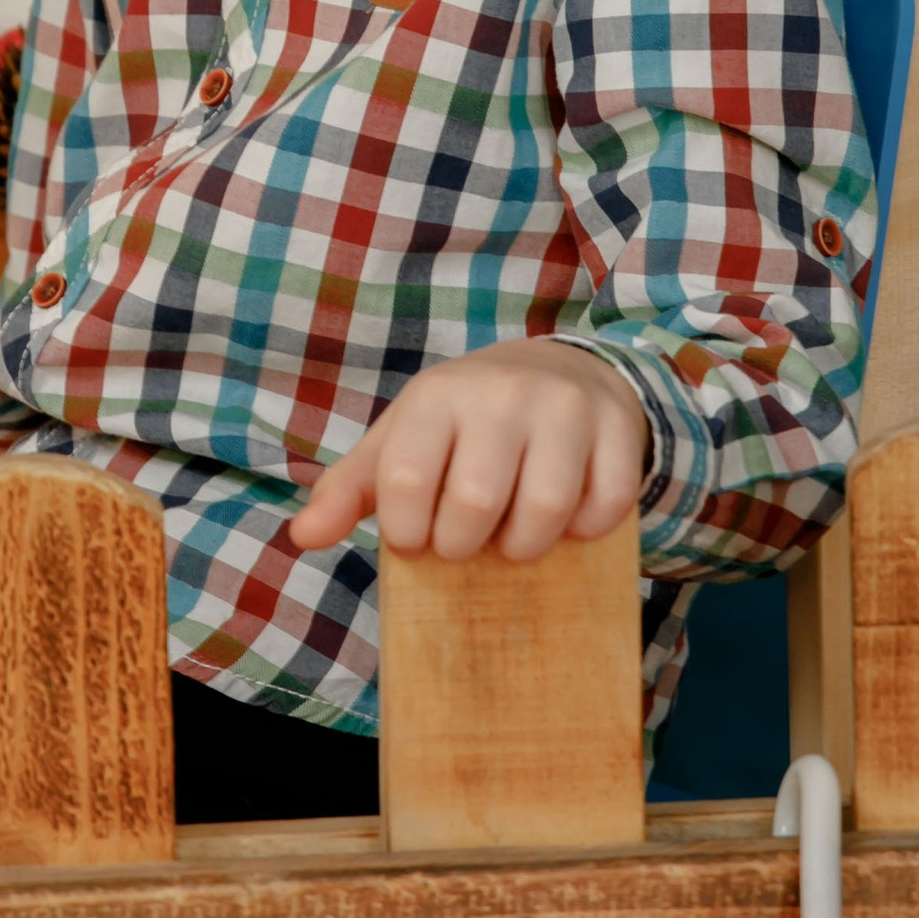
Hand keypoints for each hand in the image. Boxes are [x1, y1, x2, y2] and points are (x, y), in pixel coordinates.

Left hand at [285, 338, 646, 564]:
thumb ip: (349, 490)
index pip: (406, 480)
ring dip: (525, 547)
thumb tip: (302, 538)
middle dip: (464, 546)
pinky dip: (586, 530)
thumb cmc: (462, 423)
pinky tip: (567, 522)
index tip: (415, 541)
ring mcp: (564, 406)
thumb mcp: (401, 442)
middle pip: (476, 503)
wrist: (555, 370)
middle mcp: (500, 393)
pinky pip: (607, 505)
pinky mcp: (616, 426)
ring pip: (546, 509)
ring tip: (512, 541)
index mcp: (435, 397)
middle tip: (465, 544)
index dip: (408, 532)